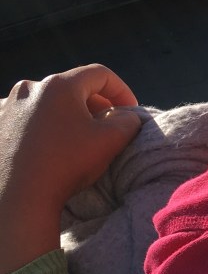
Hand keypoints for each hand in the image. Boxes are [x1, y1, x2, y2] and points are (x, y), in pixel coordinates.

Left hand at [0, 66, 142, 273]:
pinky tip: (48, 146)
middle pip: (72, 88)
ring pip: (48, 103)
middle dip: (94, 105)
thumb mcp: (111, 141)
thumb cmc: (66, 165)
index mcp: (59, 85)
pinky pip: (27, 117)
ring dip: (67, 115)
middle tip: (107, 127)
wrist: (17, 199)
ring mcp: (8, 106)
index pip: (100, 74)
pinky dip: (43, 126)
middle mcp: (29, 88)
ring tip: (77, 138)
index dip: (121, 90)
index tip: (129, 111)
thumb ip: (128, 121)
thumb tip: (126, 116)